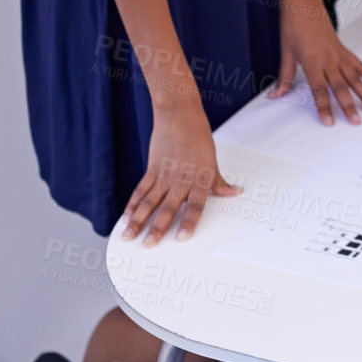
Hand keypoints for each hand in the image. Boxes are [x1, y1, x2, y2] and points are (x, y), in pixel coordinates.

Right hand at [121, 102, 237, 245]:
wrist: (179, 116)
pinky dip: (132, 204)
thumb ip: (218, 182)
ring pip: (149, 202)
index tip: (182, 238)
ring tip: (128, 236)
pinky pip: (140, 189)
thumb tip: (235, 192)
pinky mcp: (152, 168)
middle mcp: (181, 179)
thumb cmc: (198, 137)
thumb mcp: (212, 160)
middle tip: (149, 245)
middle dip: (157, 228)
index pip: (195, 205)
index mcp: (199, 178)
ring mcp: (164, 174)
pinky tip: (126, 217)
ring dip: (138, 220)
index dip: (189, 222)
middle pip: (168, 207)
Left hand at [273, 0, 361, 125]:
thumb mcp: (285, 53)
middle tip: (357, 122)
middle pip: (341, 87)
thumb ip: (284, 77)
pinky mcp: (344, 50)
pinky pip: (359, 65)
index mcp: (312, 62)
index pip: (319, 90)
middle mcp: (328, 60)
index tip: (329, 123)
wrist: (304, 3)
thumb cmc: (294, 25)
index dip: (324, 107)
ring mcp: (339, 54)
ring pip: (355, 78)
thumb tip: (275, 95)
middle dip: (349, 107)